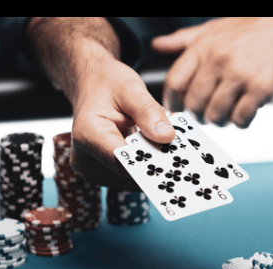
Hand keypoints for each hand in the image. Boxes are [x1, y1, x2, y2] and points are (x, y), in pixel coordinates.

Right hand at [27, 18, 175, 189]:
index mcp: (89, 135)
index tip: (177, 161)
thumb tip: (166, 137)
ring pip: (133, 179)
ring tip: (172, 148)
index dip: (152, 163)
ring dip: (154, 166)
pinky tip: (160, 151)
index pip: (124, 161)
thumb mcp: (131, 88)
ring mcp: (94, 170)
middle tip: (185, 157)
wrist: (92, 86)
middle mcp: (86, 159)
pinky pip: (131, 177)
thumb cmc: (107, 84)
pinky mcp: (104, 175)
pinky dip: (147, 166)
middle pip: (130, 174)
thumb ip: (149, 112)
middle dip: (158, 165)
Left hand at [152, 18, 272, 127]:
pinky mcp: (261, 89)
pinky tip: (246, 112)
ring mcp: (240, 75)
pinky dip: (241, 121)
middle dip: (198, 115)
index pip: (175, 82)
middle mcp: (219, 60)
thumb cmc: (254, 27)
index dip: (173, 101)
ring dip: (220, 121)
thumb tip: (158, 45)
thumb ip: (185, 40)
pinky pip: (241, 119)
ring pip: (216, 115)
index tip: (178, 109)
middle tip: (207, 114)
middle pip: (194, 104)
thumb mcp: (215, 27)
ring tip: (228, 113)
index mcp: (204, 46)